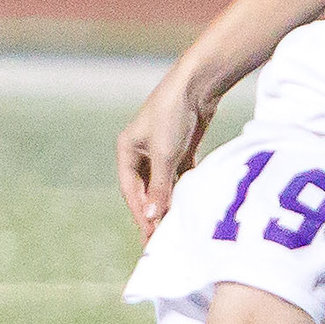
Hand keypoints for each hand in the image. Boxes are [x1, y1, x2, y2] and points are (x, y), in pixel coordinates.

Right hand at [115, 72, 217, 233]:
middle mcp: (141, 152)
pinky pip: (178, 175)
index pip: (131, 190)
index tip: (150, 234)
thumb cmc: (173, 115)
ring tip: (175, 226)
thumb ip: (159, 187)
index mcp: (127, 151)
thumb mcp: (164, 155)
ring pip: (163, 183)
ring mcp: (161, 150)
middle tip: (160, 238)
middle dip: (153, 211)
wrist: (197, 85)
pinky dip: (182, 188)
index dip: (140, 213)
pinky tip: (189, 204)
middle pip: (146, 189)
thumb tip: (152, 217)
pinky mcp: (180, 148)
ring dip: (168, 201)